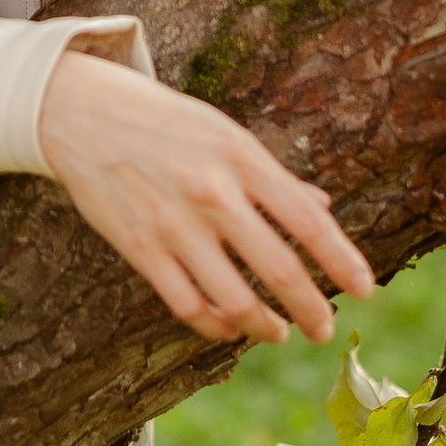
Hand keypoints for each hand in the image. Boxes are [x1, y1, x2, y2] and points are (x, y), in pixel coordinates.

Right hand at [37, 52, 372, 345]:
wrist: (78, 112)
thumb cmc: (162, 122)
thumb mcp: (223, 133)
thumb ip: (272, 176)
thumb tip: (321, 208)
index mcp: (240, 158)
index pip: (306, 220)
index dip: (342, 260)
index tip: (367, 290)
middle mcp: (211, 192)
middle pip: (277, 268)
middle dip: (311, 307)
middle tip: (325, 328)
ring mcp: (173, 224)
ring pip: (233, 299)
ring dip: (263, 326)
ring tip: (277, 333)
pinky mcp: (139, 247)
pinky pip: (186, 304)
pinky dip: (214, 325)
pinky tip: (228, 327)